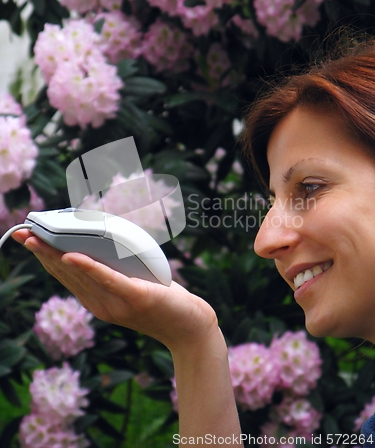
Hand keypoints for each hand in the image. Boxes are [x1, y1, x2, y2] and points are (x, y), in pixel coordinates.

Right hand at [12, 229, 217, 351]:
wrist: (190, 327)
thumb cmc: (163, 301)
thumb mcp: (133, 284)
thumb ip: (115, 269)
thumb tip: (101, 240)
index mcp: (97, 301)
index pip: (65, 276)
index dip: (45, 258)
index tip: (28, 239)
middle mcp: (101, 304)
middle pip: (67, 274)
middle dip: (43, 252)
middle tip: (22, 233)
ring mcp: (116, 303)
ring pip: (81, 275)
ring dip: (57, 255)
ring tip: (38, 239)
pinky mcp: (135, 297)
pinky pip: (108, 279)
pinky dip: (89, 267)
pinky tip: (72, 255)